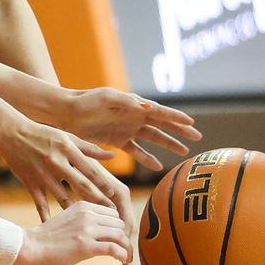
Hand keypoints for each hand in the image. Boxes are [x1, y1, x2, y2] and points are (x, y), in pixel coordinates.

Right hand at [0, 120, 134, 246]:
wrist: (11, 133)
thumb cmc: (42, 134)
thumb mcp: (67, 137)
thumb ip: (89, 149)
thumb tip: (112, 156)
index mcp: (67, 150)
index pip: (90, 170)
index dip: (103, 184)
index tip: (113, 196)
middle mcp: (56, 163)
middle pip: (81, 186)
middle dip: (97, 200)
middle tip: (109, 214)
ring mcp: (42, 175)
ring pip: (63, 198)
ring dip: (77, 212)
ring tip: (90, 225)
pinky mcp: (31, 183)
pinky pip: (41, 203)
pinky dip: (48, 216)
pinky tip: (56, 227)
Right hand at [15, 202, 131, 264]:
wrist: (30, 247)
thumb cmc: (47, 238)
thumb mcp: (68, 220)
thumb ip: (85, 220)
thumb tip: (103, 231)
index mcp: (83, 206)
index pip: (113, 213)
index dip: (118, 228)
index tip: (118, 240)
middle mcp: (87, 214)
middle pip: (120, 224)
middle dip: (124, 238)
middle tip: (124, 251)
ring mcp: (86, 230)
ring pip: (121, 236)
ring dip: (127, 249)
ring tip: (126, 259)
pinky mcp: (86, 246)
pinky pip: (114, 249)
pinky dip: (122, 256)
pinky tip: (121, 262)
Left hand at [60, 87, 201, 170]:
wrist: (67, 112)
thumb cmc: (86, 101)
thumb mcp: (106, 98)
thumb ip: (127, 102)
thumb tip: (148, 106)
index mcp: (134, 104)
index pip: (160, 112)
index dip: (176, 118)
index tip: (192, 123)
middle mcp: (133, 116)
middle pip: (161, 125)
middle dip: (179, 131)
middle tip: (197, 138)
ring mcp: (126, 129)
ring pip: (152, 139)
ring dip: (167, 144)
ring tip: (183, 152)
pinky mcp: (117, 140)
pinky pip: (136, 151)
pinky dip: (147, 158)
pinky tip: (157, 166)